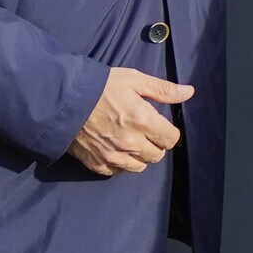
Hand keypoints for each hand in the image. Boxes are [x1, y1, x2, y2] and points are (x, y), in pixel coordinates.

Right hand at [69, 66, 191, 176]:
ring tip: (131, 141)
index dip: (169, 132)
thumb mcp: (134, 80)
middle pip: (157, 155)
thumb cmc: (100, 86)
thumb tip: (189, 92)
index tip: (161, 126)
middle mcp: (130, 142)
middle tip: (146, 132)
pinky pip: (117, 171)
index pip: (171, 138)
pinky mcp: (97, 163)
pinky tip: (115, 148)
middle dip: (156, 144)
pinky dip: (120, 163)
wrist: (63, 100)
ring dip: (140, 156)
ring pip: (139, 166)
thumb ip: (163, 89)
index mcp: (142, 120)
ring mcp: (113, 155)